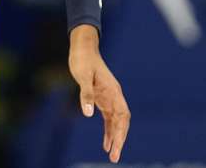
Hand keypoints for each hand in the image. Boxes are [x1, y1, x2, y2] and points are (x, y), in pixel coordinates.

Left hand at [68, 25, 129, 162]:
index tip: (116, 147)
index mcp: (113, 91)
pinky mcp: (102, 99)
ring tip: (112, 155)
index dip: (121, 133)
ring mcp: (109, 98)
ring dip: (115, 138)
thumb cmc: (83, 60)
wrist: (83, 48)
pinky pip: (108, 119)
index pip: (122, 116)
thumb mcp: (83, 76)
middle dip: (120, 140)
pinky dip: (108, 131)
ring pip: (116, 122)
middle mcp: (114, 96)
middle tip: (115, 158)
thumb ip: (86, 95)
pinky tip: (106, 143)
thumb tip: (88, 114)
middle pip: (122, 122)